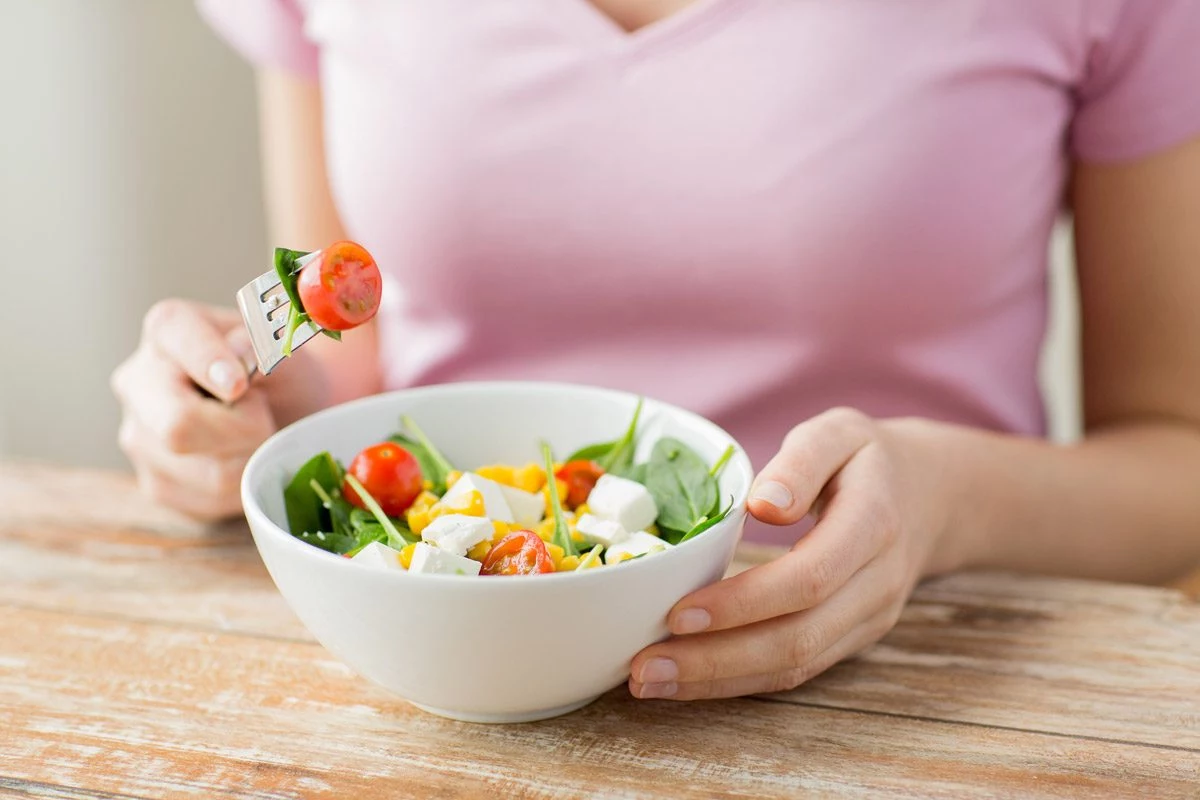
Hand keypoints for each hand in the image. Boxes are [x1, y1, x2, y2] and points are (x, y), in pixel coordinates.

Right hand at [111, 300, 277, 520]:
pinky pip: (210, 499)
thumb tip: (241, 353)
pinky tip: (245, 458)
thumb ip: (263, 346)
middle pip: (178, 424)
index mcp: (168, 330)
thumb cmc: (283, 375)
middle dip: (241, 429)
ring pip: (206, 471)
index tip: (239, 384)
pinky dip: (244, 484)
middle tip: (264, 417)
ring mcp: (139, 437)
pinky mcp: (156, 484)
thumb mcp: (285, 350)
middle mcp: (138, 381)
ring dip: (251, 457)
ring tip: (257, 434)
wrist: (288, 413)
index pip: (175, 337)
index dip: (208, 361)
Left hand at [629, 408, 952, 700]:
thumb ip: (801, 461)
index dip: (743, 603)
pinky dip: (739, 682)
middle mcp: (877, 584)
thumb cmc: (868, 459)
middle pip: (797, 638)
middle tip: (643, 667)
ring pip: (795, 665)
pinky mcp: (852, 640)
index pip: (808, 578)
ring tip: (650, 681)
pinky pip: (796, 670)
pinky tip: (687, 680)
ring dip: (719, 682)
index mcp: (873, 525)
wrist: (932, 496)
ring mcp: (869, 620)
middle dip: (716, 660)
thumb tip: (764, 505)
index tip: (678, 613)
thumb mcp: (839, 433)